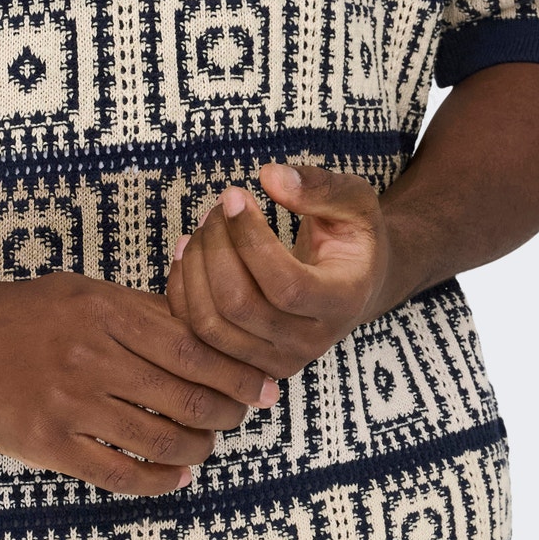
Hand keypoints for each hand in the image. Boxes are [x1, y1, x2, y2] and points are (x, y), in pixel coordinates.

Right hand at [0, 270, 281, 494]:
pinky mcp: (50, 442)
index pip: (191, 346)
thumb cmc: (20, 312)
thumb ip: (136, 312)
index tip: (261, 386)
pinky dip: (157, 480)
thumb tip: (198, 331)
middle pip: (184, 395)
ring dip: (196, 450)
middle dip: (225, 415)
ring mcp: (71, 401)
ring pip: (159, 437)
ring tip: (206, 448)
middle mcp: (92, 353)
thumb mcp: (80, 292)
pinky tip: (173, 477)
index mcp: (104, 309)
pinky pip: (119, 472)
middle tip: (241, 419)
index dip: (233, 372)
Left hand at [165, 162, 390, 378]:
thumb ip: (318, 187)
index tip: (233, 194)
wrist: (356, 283)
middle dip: (216, 246)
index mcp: (341, 303)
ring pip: (211, 326)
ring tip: (204, 225)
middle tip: (218, 205)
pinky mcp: (247, 362)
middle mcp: (309, 343)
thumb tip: (268, 176)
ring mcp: (276, 360)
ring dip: (196, 266)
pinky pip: (197, 336)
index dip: (249, 237)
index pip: (285, 284)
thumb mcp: (354, 202)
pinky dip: (182, 290)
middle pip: (239, 305)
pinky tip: (190, 250)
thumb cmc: (352, 236)